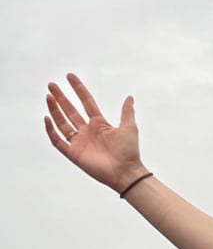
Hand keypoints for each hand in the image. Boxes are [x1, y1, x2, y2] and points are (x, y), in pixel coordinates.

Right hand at [43, 74, 146, 192]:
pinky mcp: (73, 153)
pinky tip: (47, 118)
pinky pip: (58, 140)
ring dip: (54, 110)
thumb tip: (129, 97)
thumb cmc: (129, 151)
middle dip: (61, 98)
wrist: (125, 171)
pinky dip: (51, 130)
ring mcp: (79, 142)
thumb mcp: (129, 127)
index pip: (86, 102)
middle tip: (51, 85)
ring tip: (48, 96)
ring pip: (62, 123)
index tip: (69, 77)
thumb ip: (126, 112)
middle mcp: (87, 131)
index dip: (78, 89)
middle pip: (70, 110)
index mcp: (99, 124)